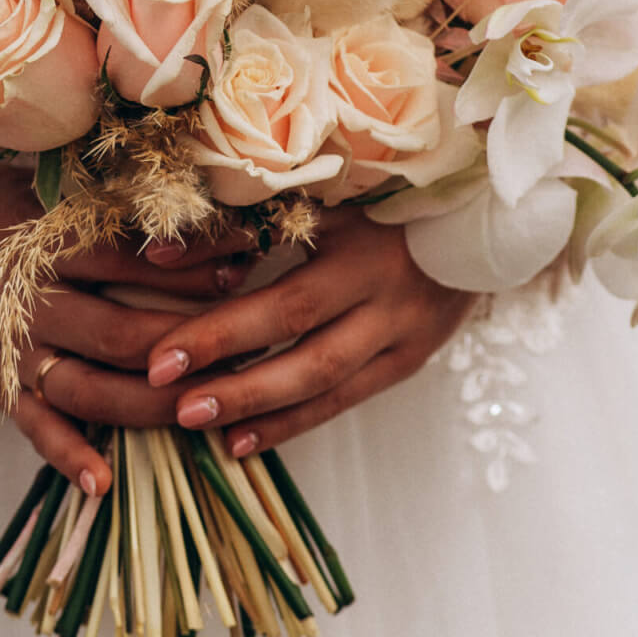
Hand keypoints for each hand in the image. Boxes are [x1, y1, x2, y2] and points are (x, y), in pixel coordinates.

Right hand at [0, 149, 250, 492]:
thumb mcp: (42, 189)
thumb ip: (106, 201)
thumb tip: (195, 194)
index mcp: (48, 245)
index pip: (132, 258)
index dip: (191, 264)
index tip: (246, 262)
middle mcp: (31, 303)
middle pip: (122, 333)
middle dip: (190, 344)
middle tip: (250, 347)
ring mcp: (10, 352)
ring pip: (90, 390)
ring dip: (152, 406)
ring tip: (210, 410)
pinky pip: (34, 428)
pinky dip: (69, 456)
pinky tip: (107, 483)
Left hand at [144, 207, 470, 457]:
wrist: (481, 219)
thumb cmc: (382, 195)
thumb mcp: (320, 196)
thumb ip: (241, 223)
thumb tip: (157, 253)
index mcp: (356, 235)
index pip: (278, 277)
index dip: (219, 312)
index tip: (162, 344)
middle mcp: (381, 287)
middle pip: (298, 328)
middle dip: (227, 362)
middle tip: (163, 386)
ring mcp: (400, 330)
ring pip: (322, 378)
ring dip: (255, 404)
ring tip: (193, 422)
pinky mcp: (408, 360)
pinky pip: (344, 399)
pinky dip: (291, 421)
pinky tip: (241, 441)